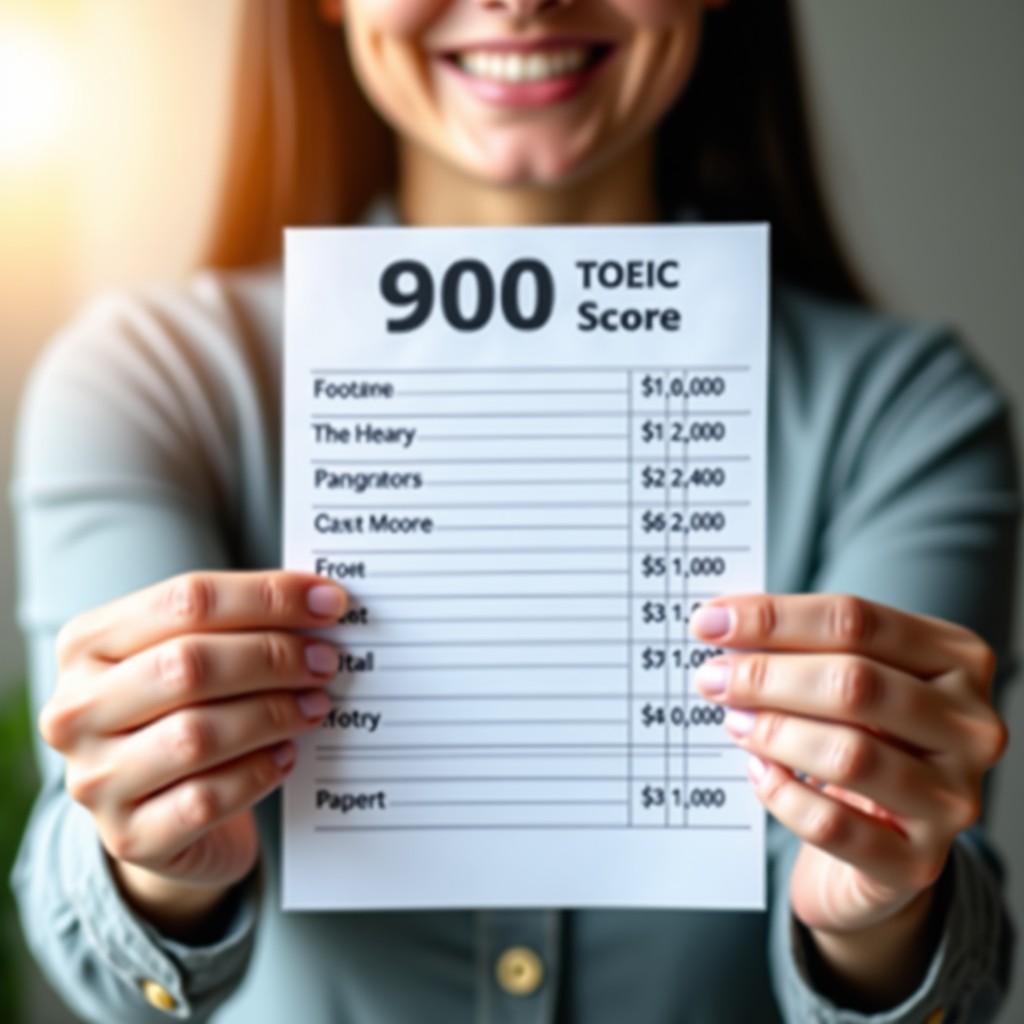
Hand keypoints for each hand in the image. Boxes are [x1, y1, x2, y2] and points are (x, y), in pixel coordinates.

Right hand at [39, 571, 345, 934]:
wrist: (162, 816)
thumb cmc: (185, 713)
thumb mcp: (192, 657)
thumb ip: (240, 624)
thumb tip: (320, 602)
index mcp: (88, 643)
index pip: (187, 600)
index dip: (268, 596)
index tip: (329, 602)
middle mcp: (76, 709)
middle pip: (189, 664)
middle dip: (273, 657)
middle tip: (325, 660)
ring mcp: (94, 778)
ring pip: (196, 734)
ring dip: (273, 714)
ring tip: (315, 706)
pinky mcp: (127, 837)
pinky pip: (206, 799)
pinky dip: (259, 772)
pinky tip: (287, 755)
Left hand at [691, 594, 1005, 1000]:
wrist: (884, 840)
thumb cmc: (861, 737)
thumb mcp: (845, 680)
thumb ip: (800, 649)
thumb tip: (723, 626)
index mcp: (956, 660)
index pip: (856, 621)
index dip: (774, 618)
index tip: (708, 622)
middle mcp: (969, 726)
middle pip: (854, 683)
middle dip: (767, 677)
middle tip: (710, 678)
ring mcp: (952, 798)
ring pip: (849, 754)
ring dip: (774, 733)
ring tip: (734, 723)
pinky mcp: (919, 862)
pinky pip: (833, 825)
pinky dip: (782, 795)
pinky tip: (758, 773)